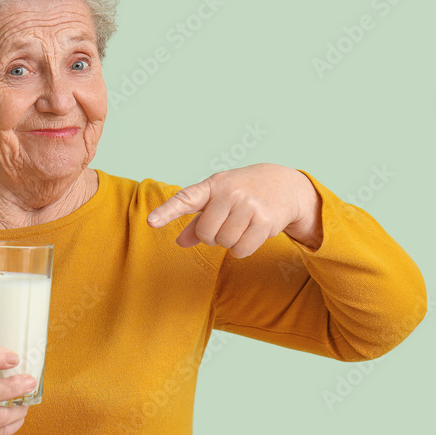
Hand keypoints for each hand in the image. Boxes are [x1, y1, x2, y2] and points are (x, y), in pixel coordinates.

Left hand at [146, 163, 322, 255]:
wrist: (283, 185)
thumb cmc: (243, 192)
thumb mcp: (218, 199)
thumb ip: (197, 220)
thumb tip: (179, 242)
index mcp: (212, 186)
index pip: (185, 199)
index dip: (167, 211)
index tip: (152, 221)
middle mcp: (230, 193)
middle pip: (206, 233)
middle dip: (212, 236)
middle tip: (224, 225)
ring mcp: (248, 205)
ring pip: (224, 242)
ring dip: (229, 242)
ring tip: (240, 226)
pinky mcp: (265, 220)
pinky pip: (241, 250)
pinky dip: (242, 249)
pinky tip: (250, 234)